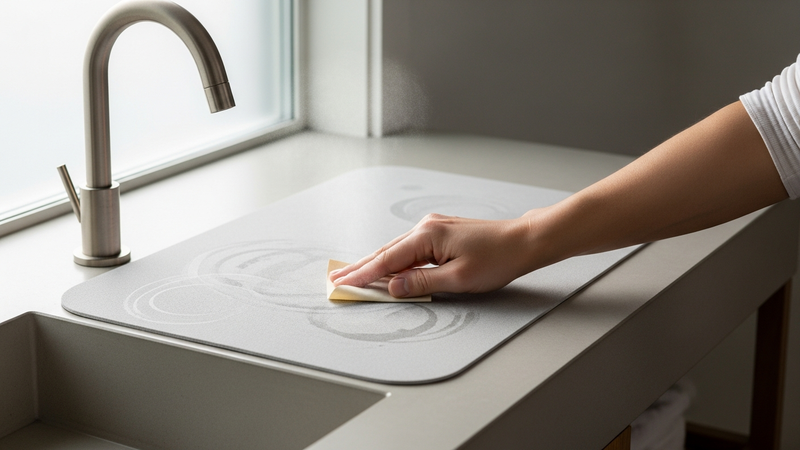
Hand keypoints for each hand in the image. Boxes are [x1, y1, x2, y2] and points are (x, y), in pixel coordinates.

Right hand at [329, 212, 543, 297]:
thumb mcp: (458, 278)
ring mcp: (433, 228)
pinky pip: (410, 249)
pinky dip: (394, 260)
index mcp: (427, 236)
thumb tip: (392, 286)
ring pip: (397, 250)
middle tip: (336, 279)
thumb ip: (422, 282)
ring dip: (375, 263)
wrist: (523, 241)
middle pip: (386, 251)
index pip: (387, 259)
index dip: (363, 273)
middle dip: (361, 266)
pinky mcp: (440, 233)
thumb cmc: (497, 258)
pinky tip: (385, 268)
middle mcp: (426, 227)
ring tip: (353, 275)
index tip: (342, 283)